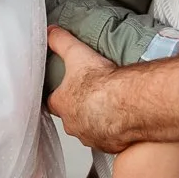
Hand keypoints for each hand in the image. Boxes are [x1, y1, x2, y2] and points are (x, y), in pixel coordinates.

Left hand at [45, 28, 120, 149]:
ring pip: (91, 130)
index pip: (52, 102)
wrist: (128, 102)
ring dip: (98, 121)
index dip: (59, 95)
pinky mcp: (111, 145)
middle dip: (80, 110)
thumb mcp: (77, 53)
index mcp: (62, 105)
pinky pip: (110, 140)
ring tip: (110, 107)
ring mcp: (92, 137)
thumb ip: (61, 41)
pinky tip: (122, 120)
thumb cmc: (102, 83)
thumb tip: (50, 32)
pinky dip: (114, 132)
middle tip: (93, 97)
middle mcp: (74, 125)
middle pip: (72, 118)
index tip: (67, 89)